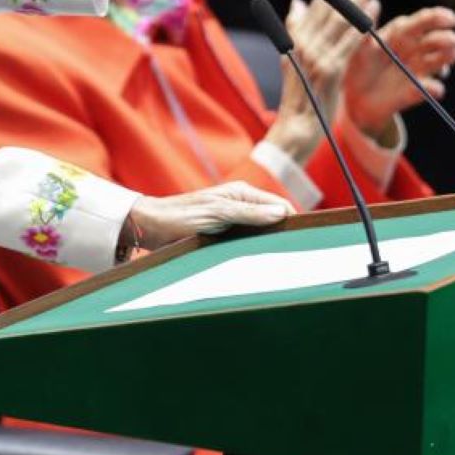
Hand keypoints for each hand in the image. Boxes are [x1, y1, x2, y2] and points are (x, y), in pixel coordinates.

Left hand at [127, 181, 295, 248]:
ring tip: (277, 261)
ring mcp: (232, 219)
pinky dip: (253, 249)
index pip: (280, 206)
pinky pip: (247, 241)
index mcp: (242, 193)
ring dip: (267, 243)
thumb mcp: (217, 214)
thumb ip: (248, 213)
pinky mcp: (223, 233)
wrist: (150, 226)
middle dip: (282, 234)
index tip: (304, 240)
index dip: (292, 220)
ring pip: (261, 232)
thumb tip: (281, 213)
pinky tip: (257, 261)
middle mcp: (240, 204)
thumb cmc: (180, 217)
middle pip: (272, 219)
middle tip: (293, 255)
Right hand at [264, 0, 387, 158]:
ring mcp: (315, 56)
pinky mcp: (329, 71)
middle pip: (331, 4)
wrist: (296, 129)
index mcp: (296, 37)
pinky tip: (374, 9)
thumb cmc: (299, 97)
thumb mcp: (292, 60)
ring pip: (340, 18)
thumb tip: (297, 3)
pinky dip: (361, 23)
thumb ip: (295, 30)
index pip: (320, 2)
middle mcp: (303, 43)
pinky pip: (348, 42)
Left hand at [343, 6, 454, 134]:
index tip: (450, 19)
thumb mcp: (356, 47)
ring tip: (451, 55)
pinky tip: (435, 88)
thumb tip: (374, 2)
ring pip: (438, 62)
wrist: (351, 99)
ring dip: (446, 58)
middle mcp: (412, 51)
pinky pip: (427, 90)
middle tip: (453, 40)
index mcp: (399, 35)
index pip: (422, 21)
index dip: (437, 18)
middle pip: (434, 40)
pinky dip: (433, 89)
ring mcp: (416, 71)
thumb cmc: (353, 66)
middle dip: (445, 39)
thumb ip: (365, 29)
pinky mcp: (414, 93)